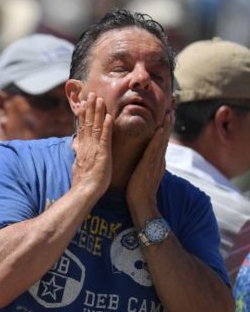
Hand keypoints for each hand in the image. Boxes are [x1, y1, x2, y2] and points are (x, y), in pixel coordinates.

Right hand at [71, 93, 112, 198]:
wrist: (84, 192)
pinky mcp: (102, 154)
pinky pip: (105, 138)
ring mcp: (94, 149)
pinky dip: (106, 127)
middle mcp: (87, 145)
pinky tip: (108, 116)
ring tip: (99, 99)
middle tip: (91, 94)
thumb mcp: (78, 164)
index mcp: (82, 147)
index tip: (84, 102)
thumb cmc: (83, 182)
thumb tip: (75, 147)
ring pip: (95, 127)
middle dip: (89, 108)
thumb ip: (78, 153)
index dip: (84, 114)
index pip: (83, 127)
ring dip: (97, 112)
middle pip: (87, 123)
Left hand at [126, 109, 173, 223]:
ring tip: (170, 112)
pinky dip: (158, 139)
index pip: (162, 139)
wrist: (141, 206)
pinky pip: (155, 150)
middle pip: (165, 136)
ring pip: (162, 141)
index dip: (166, 126)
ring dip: (167, 126)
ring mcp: (156, 163)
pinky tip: (161, 129)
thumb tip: (145, 158)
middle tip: (173, 105)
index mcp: (157, 160)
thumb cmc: (138, 192)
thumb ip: (146, 165)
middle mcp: (159, 160)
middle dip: (169, 121)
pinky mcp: (150, 167)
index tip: (168, 112)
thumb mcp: (143, 174)